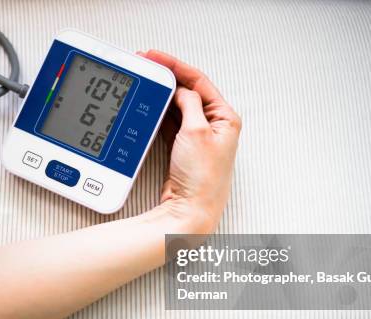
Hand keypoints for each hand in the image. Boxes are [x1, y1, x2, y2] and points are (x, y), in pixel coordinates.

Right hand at [138, 50, 241, 233]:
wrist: (190, 210)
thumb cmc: (201, 178)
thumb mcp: (197, 131)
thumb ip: (189, 104)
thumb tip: (180, 90)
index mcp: (226, 118)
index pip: (199, 82)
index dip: (176, 66)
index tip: (156, 57)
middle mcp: (214, 126)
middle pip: (188, 92)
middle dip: (167, 78)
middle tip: (146, 67)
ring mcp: (198, 137)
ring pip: (177, 107)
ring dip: (161, 96)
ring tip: (144, 83)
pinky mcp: (183, 148)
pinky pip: (170, 122)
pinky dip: (159, 113)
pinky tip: (148, 105)